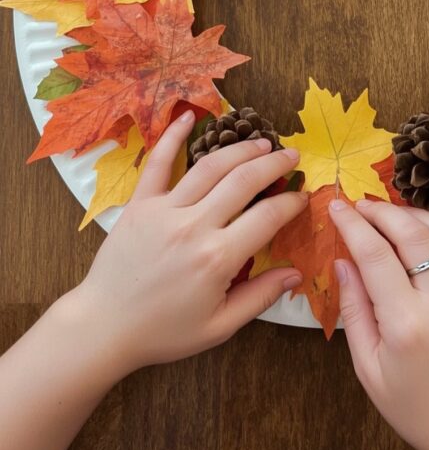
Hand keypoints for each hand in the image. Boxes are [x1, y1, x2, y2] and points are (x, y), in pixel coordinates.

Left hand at [65, 112, 306, 376]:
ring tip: (261, 142)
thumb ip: (260, 297)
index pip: (268, 217)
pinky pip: (158, 163)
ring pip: (210, 167)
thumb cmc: (164, 332)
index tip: (303, 196)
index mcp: (218, 258)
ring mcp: (165, 210)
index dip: (292, 203)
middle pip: (244, 181)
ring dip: (240, 149)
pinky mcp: (140, 204)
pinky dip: (173, 137)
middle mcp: (194, 226)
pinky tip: (191, 117)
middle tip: (292, 155)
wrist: (105, 327)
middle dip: (274, 164)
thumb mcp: (219, 326)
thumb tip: (296, 273)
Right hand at [329, 199, 428, 449]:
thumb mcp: (369, 368)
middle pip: (409, 234)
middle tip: (358, 204)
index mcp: (405, 325)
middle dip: (379, 211)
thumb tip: (343, 262)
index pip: (374, 255)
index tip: (336, 206)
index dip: (353, 224)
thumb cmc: (415, 409)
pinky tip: (421, 227)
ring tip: (387, 210)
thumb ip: (354, 311)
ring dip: (411, 214)